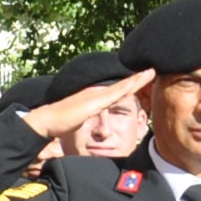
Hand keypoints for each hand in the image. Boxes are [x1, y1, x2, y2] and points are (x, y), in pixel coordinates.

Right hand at [24, 69, 154, 142]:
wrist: (48, 120)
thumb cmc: (61, 123)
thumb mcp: (81, 120)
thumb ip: (89, 120)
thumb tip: (95, 130)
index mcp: (96, 97)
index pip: (117, 90)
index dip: (130, 84)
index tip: (142, 79)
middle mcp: (98, 93)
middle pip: (122, 85)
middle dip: (138, 77)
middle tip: (152, 70)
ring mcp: (97, 96)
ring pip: (122, 86)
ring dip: (137, 79)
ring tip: (151, 71)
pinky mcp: (96, 102)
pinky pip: (116, 93)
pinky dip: (128, 87)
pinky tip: (137, 82)